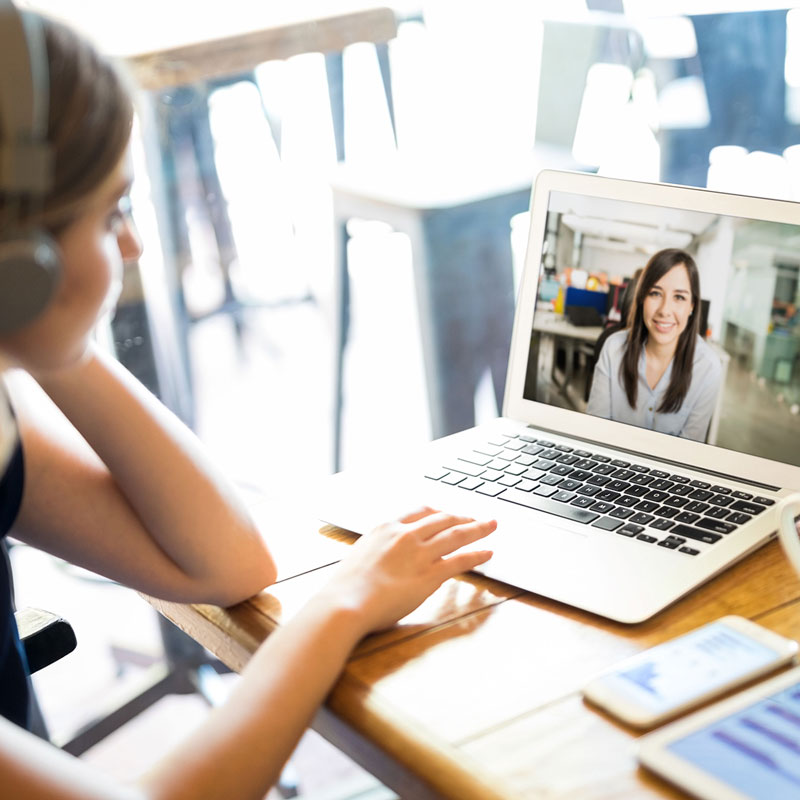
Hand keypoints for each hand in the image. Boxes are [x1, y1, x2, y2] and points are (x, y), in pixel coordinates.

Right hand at [317, 507, 495, 633]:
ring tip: (491, 526)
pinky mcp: (429, 575)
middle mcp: (406, 535)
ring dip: (477, 529)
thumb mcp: (361, 555)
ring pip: (456, 535)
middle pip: (442, 519)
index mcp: (386, 527)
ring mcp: (419, 554)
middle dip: (462, 517)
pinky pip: (459, 560)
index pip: (420, 511)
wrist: (346, 602)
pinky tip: (487, 553)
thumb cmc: (347, 586)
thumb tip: (387, 555)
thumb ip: (379, 549)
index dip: (439, 512)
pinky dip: (477, 555)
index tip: (448, 514)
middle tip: (476, 518)